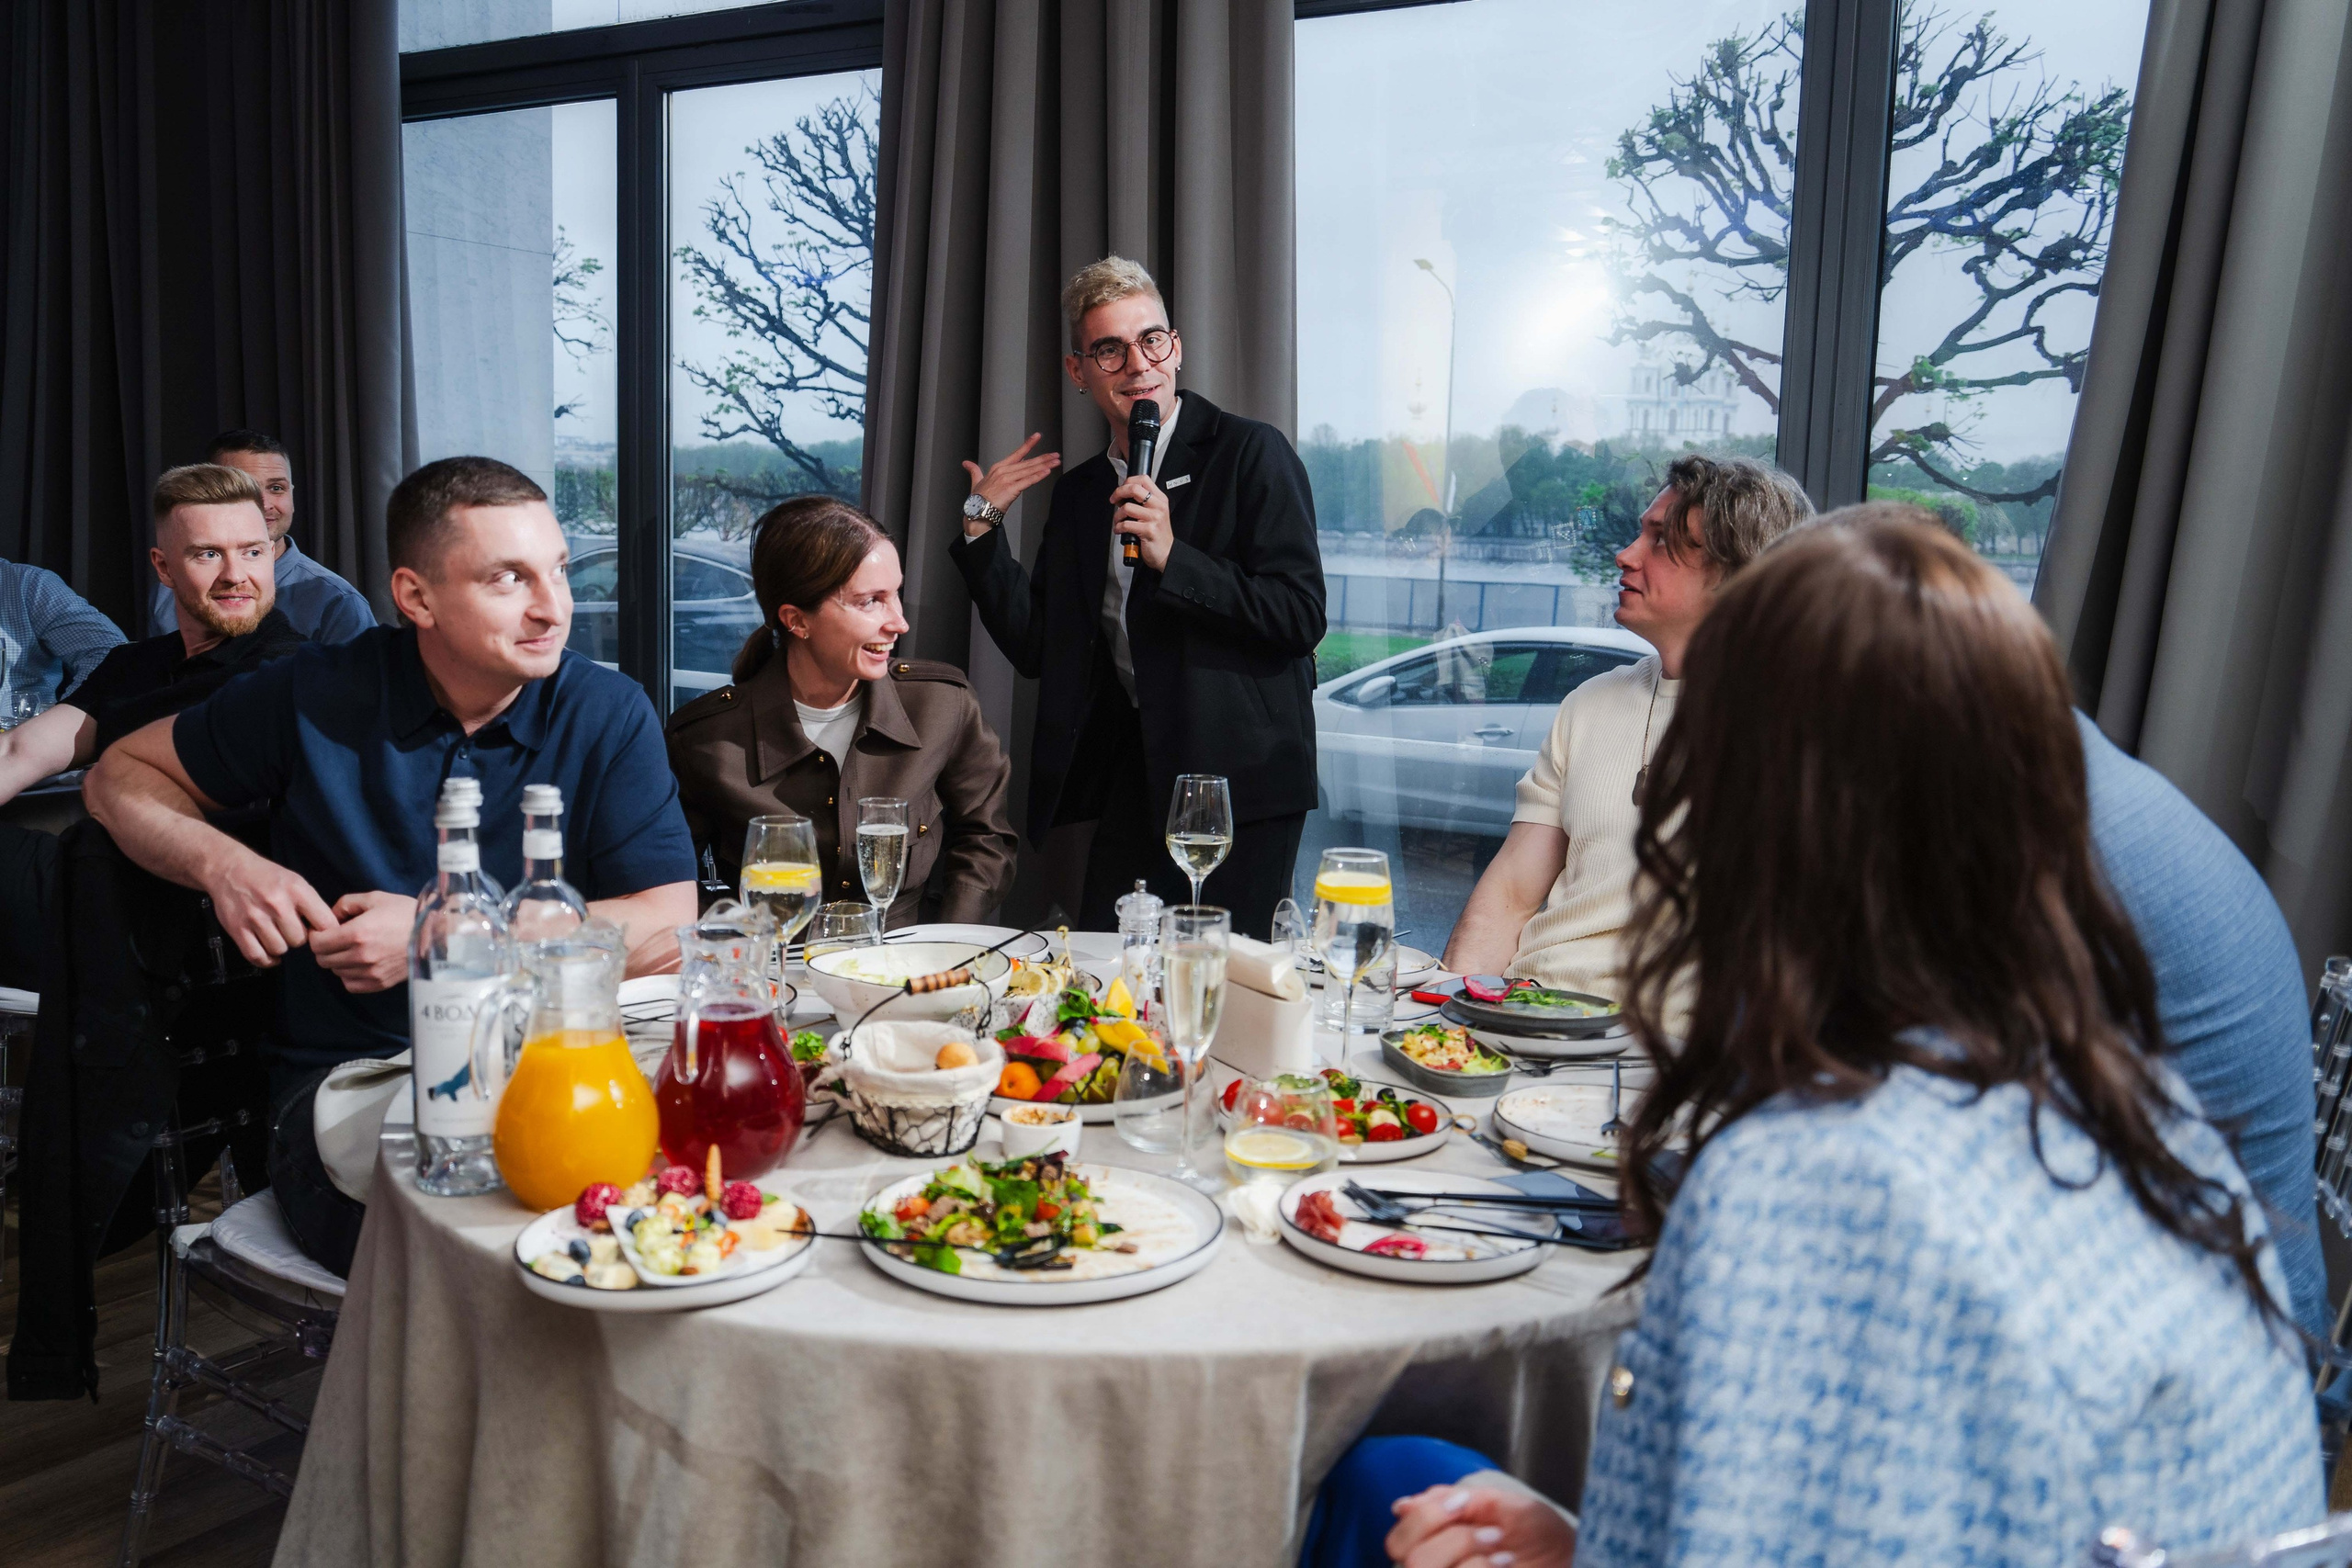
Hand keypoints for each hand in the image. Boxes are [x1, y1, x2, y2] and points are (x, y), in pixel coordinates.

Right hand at [204, 849, 337, 968]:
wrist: (229, 869)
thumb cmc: (268, 877)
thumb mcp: (296, 882)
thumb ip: (312, 905)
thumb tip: (329, 932)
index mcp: (297, 890)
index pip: (325, 923)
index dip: (326, 933)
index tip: (319, 933)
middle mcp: (277, 904)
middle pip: (300, 940)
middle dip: (297, 937)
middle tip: (289, 929)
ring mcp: (255, 917)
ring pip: (279, 949)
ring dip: (280, 946)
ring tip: (276, 935)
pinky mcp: (237, 929)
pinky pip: (257, 956)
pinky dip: (266, 960)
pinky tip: (269, 952)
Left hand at [312, 890, 418, 992]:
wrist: (434, 934)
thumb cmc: (406, 914)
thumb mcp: (376, 898)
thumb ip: (347, 903)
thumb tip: (330, 915)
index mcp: (357, 933)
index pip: (317, 943)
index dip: (316, 936)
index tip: (324, 931)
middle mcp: (361, 955)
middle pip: (323, 959)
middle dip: (325, 948)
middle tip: (337, 940)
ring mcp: (370, 972)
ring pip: (335, 971)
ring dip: (338, 961)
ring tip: (352, 950)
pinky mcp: (378, 983)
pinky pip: (350, 984)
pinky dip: (349, 975)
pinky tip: (360, 963)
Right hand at [960, 433, 1061, 526]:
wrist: (976, 512)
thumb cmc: (978, 499)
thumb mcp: (976, 482)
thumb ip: (974, 471)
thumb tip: (966, 463)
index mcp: (998, 468)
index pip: (1017, 454)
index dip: (1028, 444)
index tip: (1038, 436)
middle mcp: (1004, 471)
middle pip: (1027, 462)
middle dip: (1044, 458)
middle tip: (1056, 455)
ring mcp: (1008, 479)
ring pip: (1030, 470)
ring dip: (1045, 465)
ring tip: (1056, 461)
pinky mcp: (1011, 489)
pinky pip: (1028, 481)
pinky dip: (1038, 476)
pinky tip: (1047, 471)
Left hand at [1111, 473, 1172, 570]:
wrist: (1166, 552)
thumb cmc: (1158, 534)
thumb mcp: (1156, 513)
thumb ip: (1144, 502)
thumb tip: (1124, 495)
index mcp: (1160, 499)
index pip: (1143, 479)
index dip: (1128, 482)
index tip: (1121, 490)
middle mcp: (1158, 506)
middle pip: (1134, 489)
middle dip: (1118, 493)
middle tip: (1114, 500)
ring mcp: (1154, 518)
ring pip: (1127, 508)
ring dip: (1117, 515)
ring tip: (1118, 521)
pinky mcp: (1148, 530)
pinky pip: (1126, 524)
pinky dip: (1118, 528)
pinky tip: (1120, 530)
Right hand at [1386, 1485, 1576, 1567]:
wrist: (1571, 1557)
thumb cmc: (1539, 1532)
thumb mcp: (1496, 1503)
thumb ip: (1450, 1500)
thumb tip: (1402, 1506)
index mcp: (1435, 1543)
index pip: (1398, 1539)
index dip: (1424, 1518)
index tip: (1461, 1505)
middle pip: (1410, 1559)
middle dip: (1452, 1539)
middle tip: (1490, 1533)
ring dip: (1470, 1555)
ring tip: (1503, 1551)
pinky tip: (1507, 1565)